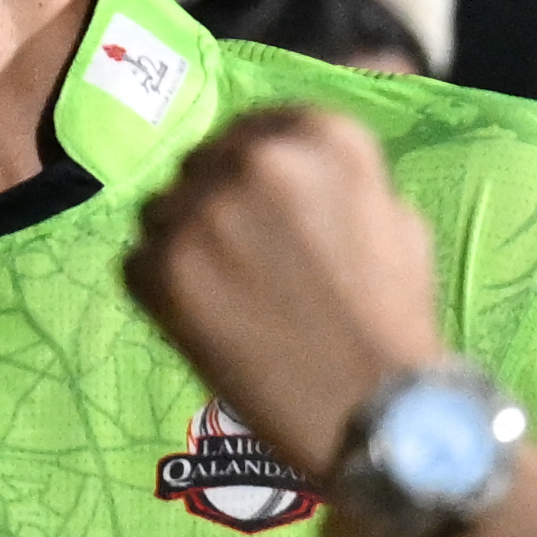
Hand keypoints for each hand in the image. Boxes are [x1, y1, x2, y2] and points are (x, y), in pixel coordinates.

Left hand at [122, 109, 443, 521]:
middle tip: (240, 256)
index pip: (261, 126)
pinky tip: (203, 321)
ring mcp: (201, 212)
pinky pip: (139, 260)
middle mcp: (257, 159)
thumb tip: (294, 159)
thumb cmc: (396, 319)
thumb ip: (338, 176)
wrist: (376, 411)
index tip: (260, 201)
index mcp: (322, 136)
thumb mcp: (397, 218)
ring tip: (225, 294)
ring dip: (183, 242)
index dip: (256, 166)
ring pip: (163, 209)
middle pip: (204, 162)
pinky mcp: (159, 267)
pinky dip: (160, 289)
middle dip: (216, 201)